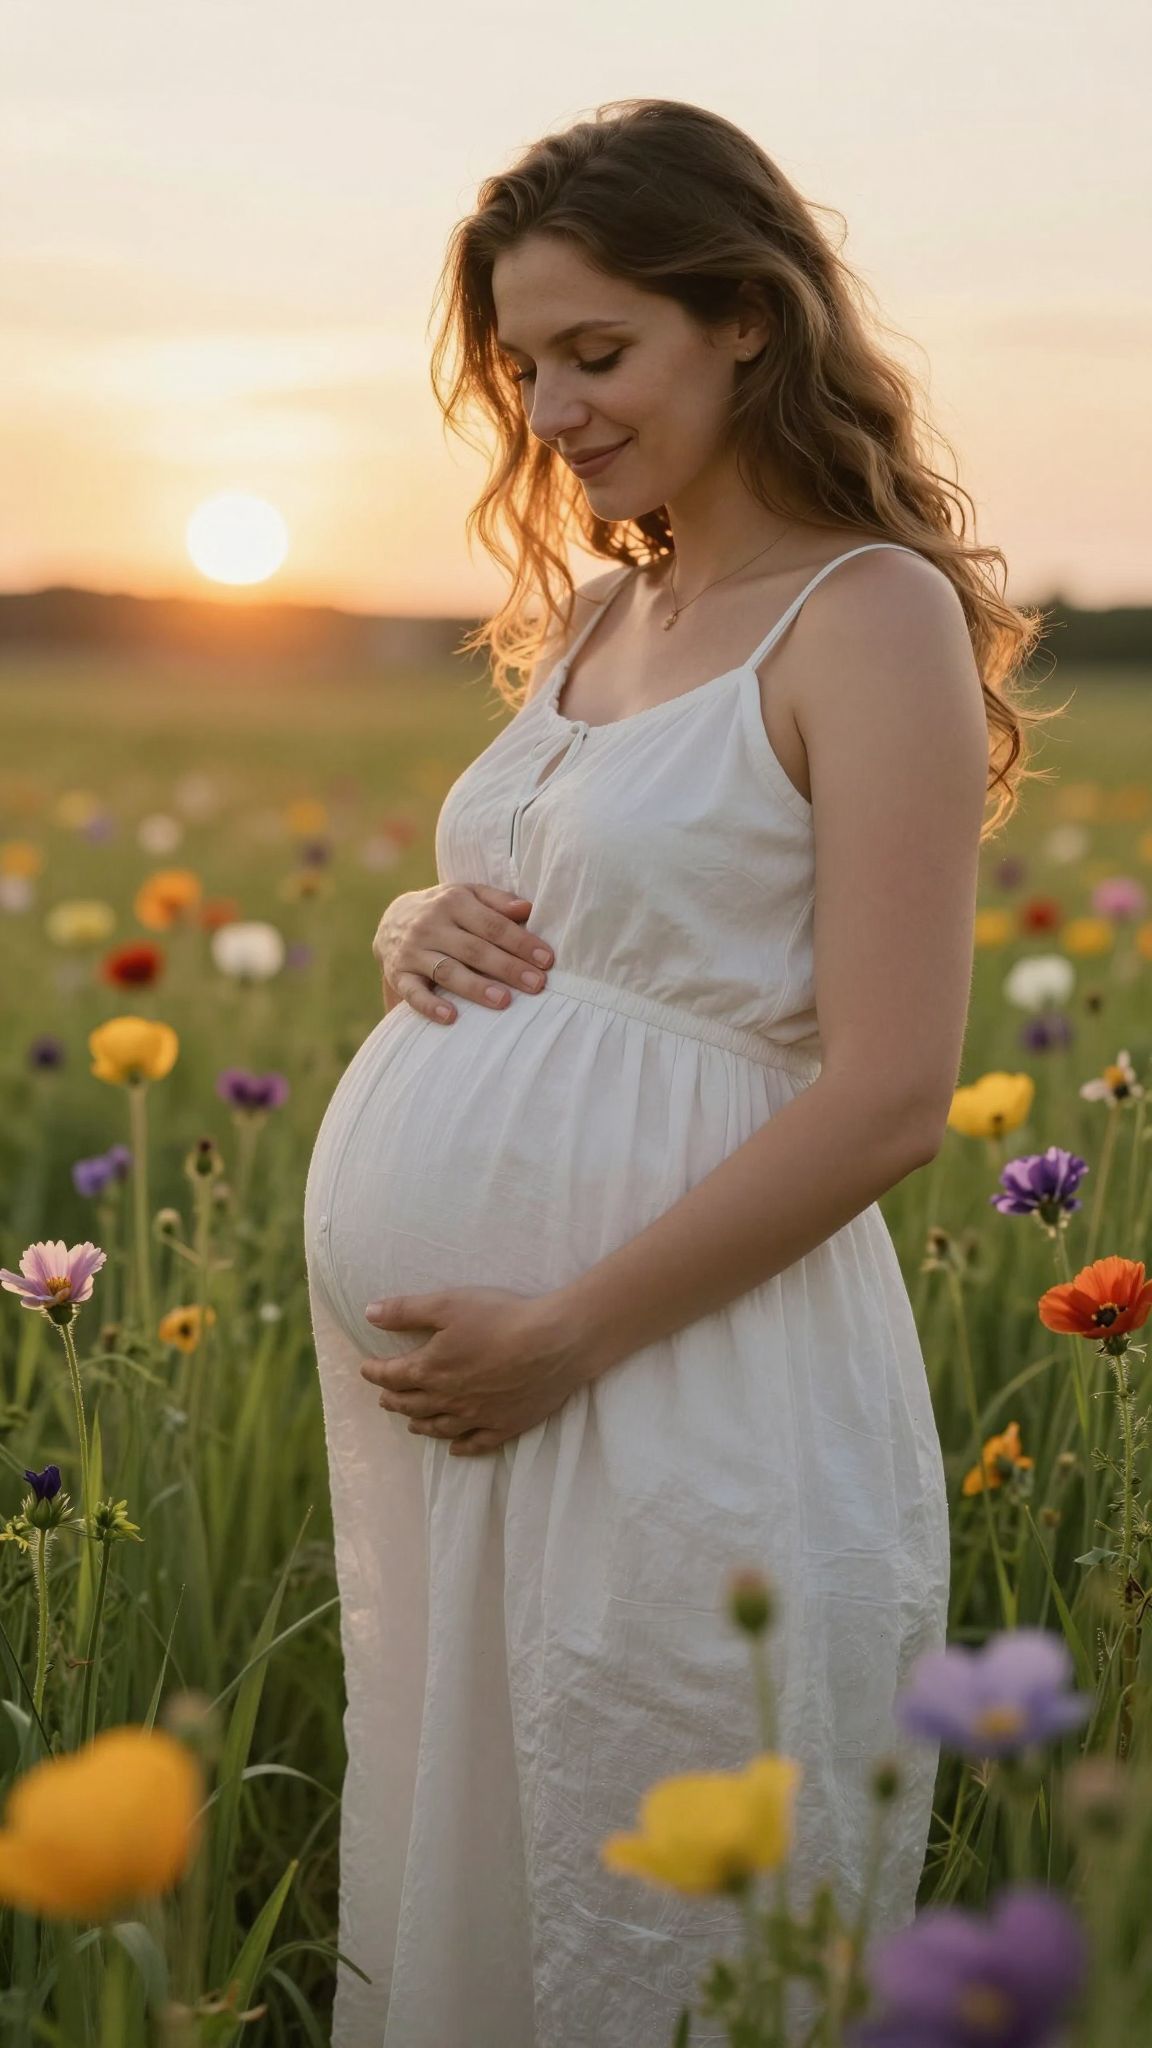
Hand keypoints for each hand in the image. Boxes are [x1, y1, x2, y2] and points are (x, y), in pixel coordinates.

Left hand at [358, 1287, 589, 1454]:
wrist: (554, 1343)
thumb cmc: (501, 1318)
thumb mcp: (448, 1304)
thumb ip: (406, 1310)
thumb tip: (369, 1313)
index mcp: (431, 1369)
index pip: (392, 1376)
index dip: (375, 1372)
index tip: (366, 1369)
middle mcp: (448, 1399)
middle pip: (412, 1405)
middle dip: (394, 1400)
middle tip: (384, 1398)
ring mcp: (477, 1416)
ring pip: (439, 1427)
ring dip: (420, 1424)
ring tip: (411, 1423)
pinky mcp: (505, 1426)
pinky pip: (476, 1442)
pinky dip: (461, 1446)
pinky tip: (454, 1447)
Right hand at [372, 884, 554, 1024]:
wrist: (392, 919)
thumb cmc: (445, 910)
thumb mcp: (468, 895)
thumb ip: (497, 900)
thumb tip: (528, 909)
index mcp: (453, 902)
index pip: (493, 925)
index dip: (521, 942)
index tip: (547, 960)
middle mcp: (431, 925)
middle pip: (474, 949)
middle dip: (508, 967)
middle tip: (537, 984)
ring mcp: (413, 951)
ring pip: (448, 971)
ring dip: (476, 987)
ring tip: (504, 1001)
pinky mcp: (399, 975)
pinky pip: (413, 993)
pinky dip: (430, 1005)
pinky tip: (451, 1017)